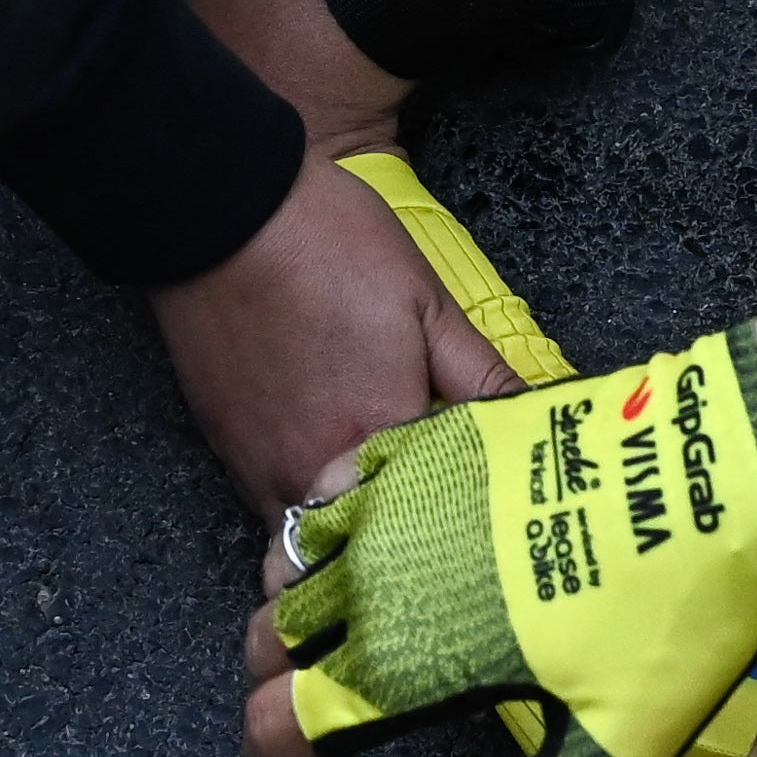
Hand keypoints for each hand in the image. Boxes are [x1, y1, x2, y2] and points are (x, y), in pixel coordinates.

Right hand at [158, 151, 565, 517]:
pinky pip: (276, 511)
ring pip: (319, 540)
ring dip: (356, 534)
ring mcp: (260, 471)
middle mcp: (310, 475)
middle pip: (372, 549)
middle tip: (448, 536)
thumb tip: (539, 419)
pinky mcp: (228, 455)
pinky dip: (312, 509)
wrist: (217, 207)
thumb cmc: (327, 244)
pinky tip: (340, 477)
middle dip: (410, 547)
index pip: (435, 521)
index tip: (492, 524)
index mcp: (375, 440)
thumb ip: (482, 377)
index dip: (467, 525)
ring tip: (396, 515)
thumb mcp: (427, 302)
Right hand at [256, 326, 756, 756]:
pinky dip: (327, 518)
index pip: (281, 717)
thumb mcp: (609, 755)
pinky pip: (339, 477)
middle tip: (318, 712)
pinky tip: (368, 536)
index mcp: (406, 656)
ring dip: (294, 600)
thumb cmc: (674, 621)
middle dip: (279, 683)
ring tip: (332, 630)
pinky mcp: (434, 432)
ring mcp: (400, 488)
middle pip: (272, 634)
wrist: (727, 467)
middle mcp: (377, 569)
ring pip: (291, 551)